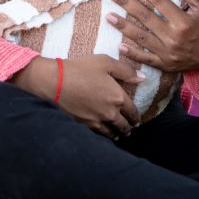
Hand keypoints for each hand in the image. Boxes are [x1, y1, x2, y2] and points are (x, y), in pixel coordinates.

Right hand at [11, 54, 143, 137]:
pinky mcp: (84, 124)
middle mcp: (110, 112)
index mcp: (117, 97)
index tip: (138, 120)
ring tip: (121, 134)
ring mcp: (97, 120)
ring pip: (112, 132)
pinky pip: (99, 133)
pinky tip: (105, 135)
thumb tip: (143, 78)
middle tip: (132, 128)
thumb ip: (126, 70)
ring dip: (119, 133)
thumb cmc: (80, 69)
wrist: (55, 82)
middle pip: (124, 124)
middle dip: (129, 127)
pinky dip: (105, 135)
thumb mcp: (105, 62)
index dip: (136, 116)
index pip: (132, 110)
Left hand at [106, 0, 198, 73]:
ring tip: (108, 16)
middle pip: (145, 17)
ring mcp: (168, 53)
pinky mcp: (165, 65)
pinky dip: (132, 53)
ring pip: (141, 38)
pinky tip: (119, 45)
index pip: (159, 1)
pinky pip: (146, 59)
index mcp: (183, 22)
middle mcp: (173, 37)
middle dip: (127, 4)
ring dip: (123, 26)